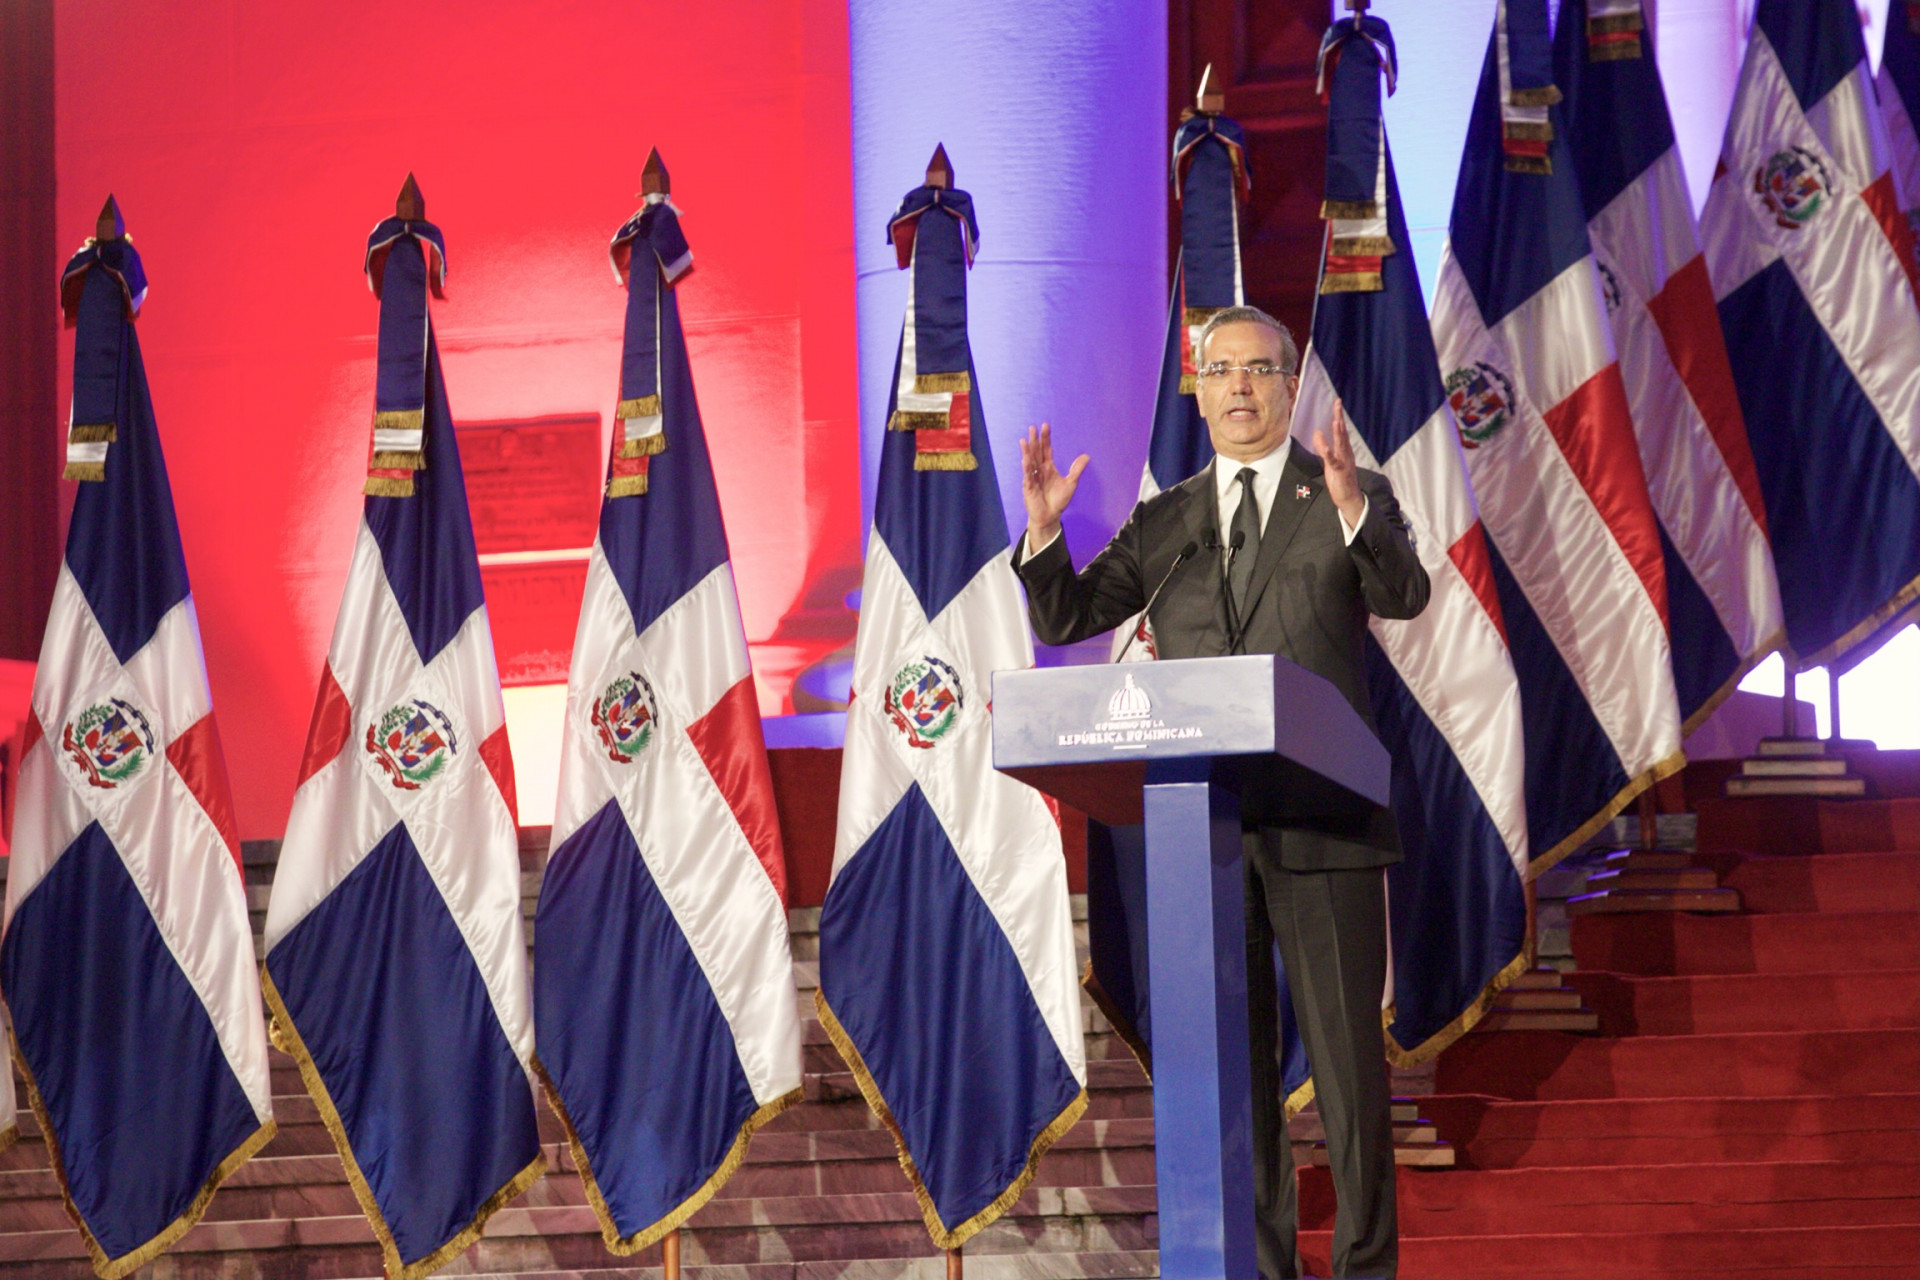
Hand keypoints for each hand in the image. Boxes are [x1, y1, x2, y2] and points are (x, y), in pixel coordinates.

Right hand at [1020, 422, 1087, 548]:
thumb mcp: (1071, 483)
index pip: (1046, 450)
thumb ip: (1076, 469)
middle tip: (1033, 427)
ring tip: (1024, 440)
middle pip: (1036, 452)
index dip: (1046, 438)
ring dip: (1027, 451)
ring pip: (1029, 462)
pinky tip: (1025, 459)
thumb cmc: (1058, 500)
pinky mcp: (1029, 488)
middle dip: (1035, 441)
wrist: (1050, 516)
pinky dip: (1026, 468)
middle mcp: (1039, 470)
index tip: (1045, 426)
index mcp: (1048, 467)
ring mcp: (1033, 478)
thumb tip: (1086, 456)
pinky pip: (1028, 476)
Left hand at [1312, 400, 1366, 528]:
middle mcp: (1346, 453)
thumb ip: (1324, 448)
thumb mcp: (1330, 462)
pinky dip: (1327, 451)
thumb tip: (1317, 433)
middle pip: (1342, 432)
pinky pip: (1333, 460)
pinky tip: (1324, 444)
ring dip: (1338, 431)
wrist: (1349, 498)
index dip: (1339, 416)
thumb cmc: (1340, 480)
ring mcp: (1344, 461)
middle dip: (1339, 417)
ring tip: (1335, 419)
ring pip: (1340, 443)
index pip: (1341, 430)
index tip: (1337, 403)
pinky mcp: (1339, 471)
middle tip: (1338, 403)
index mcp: (1344, 450)